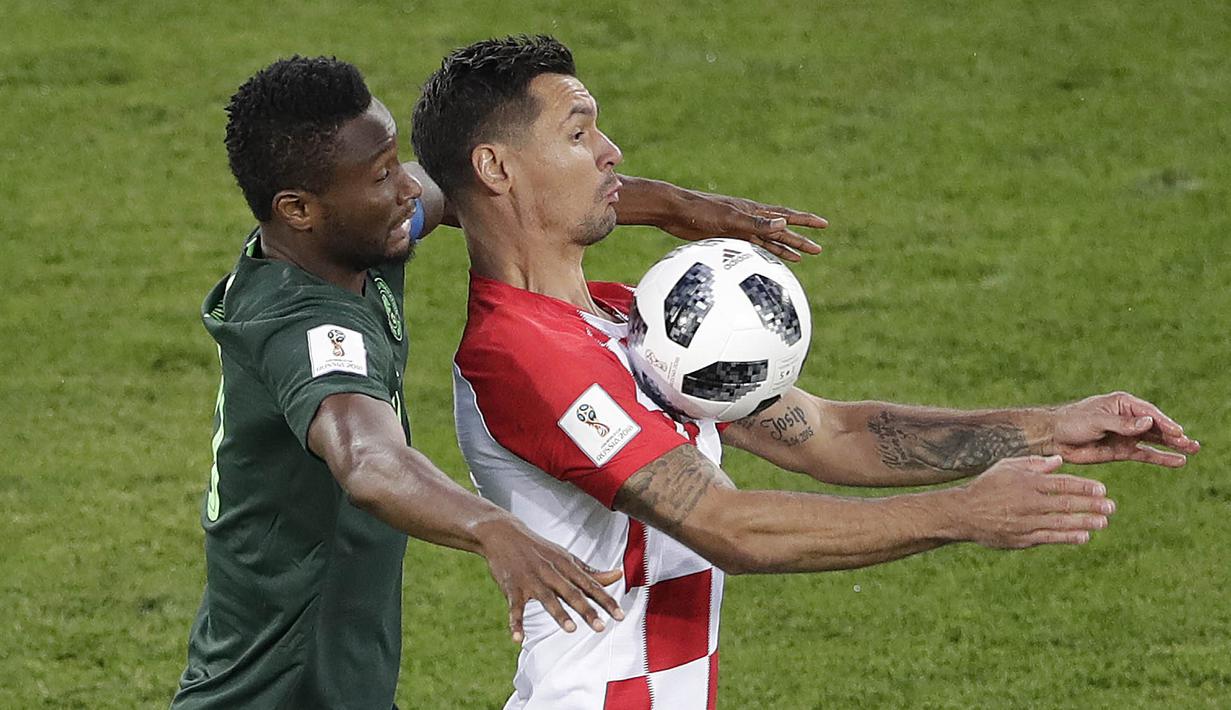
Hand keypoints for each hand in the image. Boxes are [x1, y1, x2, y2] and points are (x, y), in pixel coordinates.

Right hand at [474, 518, 624, 642]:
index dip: (606, 600)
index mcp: (566, 565)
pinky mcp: (512, 587)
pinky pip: (514, 607)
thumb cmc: (540, 549)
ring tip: (571, 629)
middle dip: (587, 610)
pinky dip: (515, 623)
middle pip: (572, 593)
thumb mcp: (566, 557)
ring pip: (547, 598)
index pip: (590, 585)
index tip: (620, 616)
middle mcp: (551, 572)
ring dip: (559, 613)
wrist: (504, 535)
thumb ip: (590, 571)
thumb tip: (618, 575)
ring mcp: (531, 580)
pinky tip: (518, 638)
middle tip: (601, 627)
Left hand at [663, 189, 826, 261]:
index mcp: (753, 211)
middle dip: (800, 240)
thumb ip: (755, 223)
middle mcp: (749, 219)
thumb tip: (783, 225)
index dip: (805, 221)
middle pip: (781, 232)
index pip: (786, 216)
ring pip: (767, 241)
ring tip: (801, 257)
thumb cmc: (699, 212)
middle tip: (818, 249)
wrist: (673, 211)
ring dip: (784, 249)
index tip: (824, 225)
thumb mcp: (729, 218)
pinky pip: (750, 248)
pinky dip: (763, 254)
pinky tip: (767, 262)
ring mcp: (738, 228)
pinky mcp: (725, 237)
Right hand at [956, 455, 1114, 547]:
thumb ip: (1034, 464)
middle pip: (1066, 504)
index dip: (1084, 487)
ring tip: (1103, 522)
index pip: (1062, 484)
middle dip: (1091, 505)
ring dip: (1085, 522)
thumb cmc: (986, 486)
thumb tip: (1060, 461)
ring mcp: (1026, 522)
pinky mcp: (1022, 538)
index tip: (1102, 489)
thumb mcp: (1006, 467)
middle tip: (1111, 506)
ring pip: (1061, 522)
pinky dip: (1067, 537)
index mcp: (1027, 482)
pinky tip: (1083, 536)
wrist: (963, 513)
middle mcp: (1028, 502)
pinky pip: (1049, 538)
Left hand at [1051, 391, 1199, 466]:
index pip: (1149, 413)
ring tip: (1193, 449)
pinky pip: (1146, 454)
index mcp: (1122, 404)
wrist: (1053, 438)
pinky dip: (1161, 458)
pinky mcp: (1122, 451)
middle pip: (1156, 427)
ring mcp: (1127, 435)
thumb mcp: (1095, 421)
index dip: (1164, 423)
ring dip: (1173, 446)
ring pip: (1155, 441)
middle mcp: (1129, 419)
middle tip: (1192, 444)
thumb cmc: (1071, 422)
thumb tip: (1147, 423)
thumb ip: (1121, 424)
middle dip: (1174, 435)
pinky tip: (1178, 461)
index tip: (1177, 433)